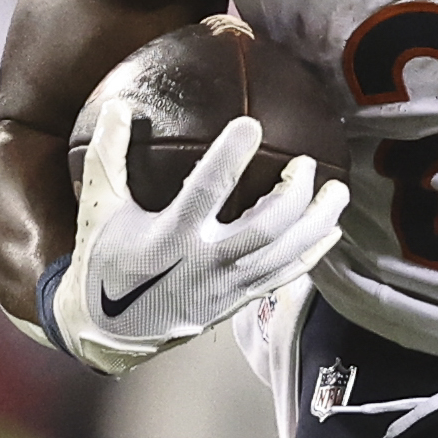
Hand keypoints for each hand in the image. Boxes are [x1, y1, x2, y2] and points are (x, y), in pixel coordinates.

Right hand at [49, 79, 347, 377]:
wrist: (112, 331)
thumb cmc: (104, 262)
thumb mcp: (98, 208)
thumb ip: (109, 157)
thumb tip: (119, 105)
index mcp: (170, 236)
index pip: (206, 190)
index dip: (230, 157)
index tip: (251, 125)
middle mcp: (206, 263)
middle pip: (266, 226)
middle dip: (295, 194)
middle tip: (307, 164)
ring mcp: (228, 286)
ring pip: (286, 254)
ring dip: (318, 221)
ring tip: (338, 190)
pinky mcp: (239, 301)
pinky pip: (286, 276)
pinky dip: (313, 253)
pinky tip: (330, 231)